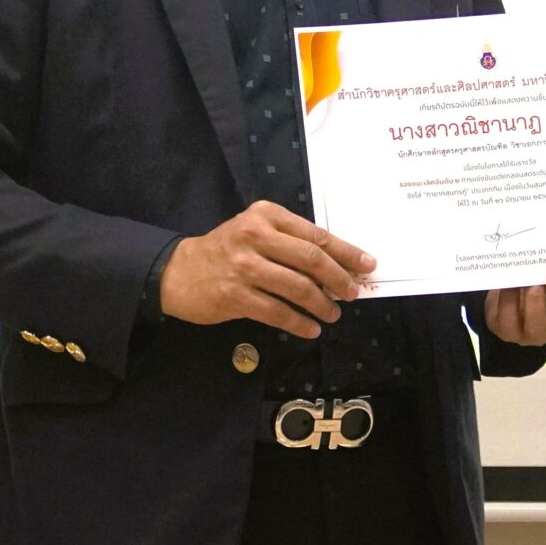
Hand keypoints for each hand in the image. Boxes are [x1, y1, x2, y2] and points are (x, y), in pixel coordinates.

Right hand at [158, 200, 374, 337]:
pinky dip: (299, 322)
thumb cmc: (226, 251)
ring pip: (297, 287)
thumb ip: (290, 241)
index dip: (346, 252)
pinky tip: (310, 328)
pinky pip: (277, 311)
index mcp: (266, 216)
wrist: (178, 271)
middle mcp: (255, 236)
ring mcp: (244, 266)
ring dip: (321, 304)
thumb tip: (336, 265)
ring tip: (332, 315)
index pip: (315, 235)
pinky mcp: (235, 295)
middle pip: (311, 259)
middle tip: (352, 294)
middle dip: (339, 279)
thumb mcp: (255, 231)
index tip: (367, 264)